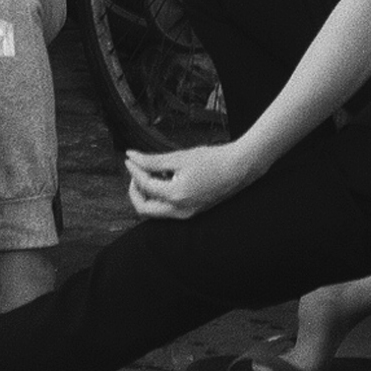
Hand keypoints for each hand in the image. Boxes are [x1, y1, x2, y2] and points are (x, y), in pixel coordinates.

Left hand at [124, 144, 259, 219]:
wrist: (240, 167)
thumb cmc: (212, 160)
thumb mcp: (179, 157)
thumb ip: (152, 160)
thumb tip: (131, 157)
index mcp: (176, 196)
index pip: (145, 186)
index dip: (134, 170)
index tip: (130, 158)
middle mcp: (180, 211)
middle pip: (144, 209)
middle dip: (135, 190)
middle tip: (136, 172)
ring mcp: (187, 214)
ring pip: (155, 212)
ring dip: (147, 195)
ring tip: (149, 174)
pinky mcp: (192, 212)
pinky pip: (167, 210)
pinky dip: (160, 197)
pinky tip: (164, 179)